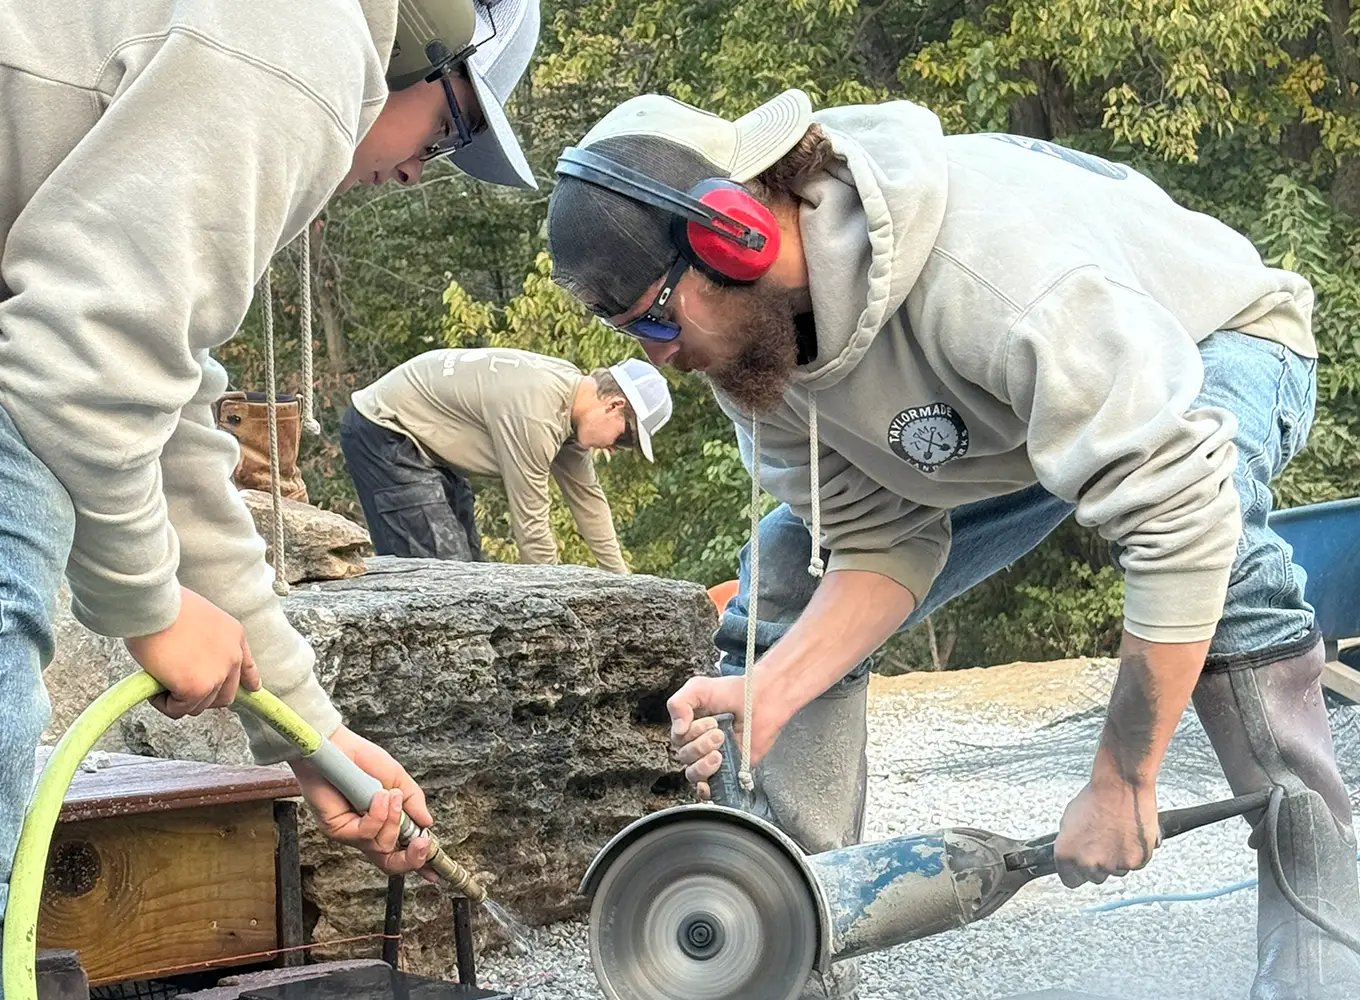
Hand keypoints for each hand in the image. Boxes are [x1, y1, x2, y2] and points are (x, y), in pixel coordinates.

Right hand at [125, 586, 260, 718]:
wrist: (154, 606)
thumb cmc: (166, 607)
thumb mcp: (201, 618)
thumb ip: (207, 641)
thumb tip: (192, 663)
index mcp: (234, 635)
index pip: (247, 667)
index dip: (248, 681)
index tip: (252, 688)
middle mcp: (232, 657)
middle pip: (225, 695)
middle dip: (202, 697)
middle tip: (177, 687)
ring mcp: (217, 675)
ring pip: (200, 705)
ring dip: (179, 699)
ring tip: (160, 679)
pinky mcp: (196, 688)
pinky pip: (179, 709)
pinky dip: (164, 704)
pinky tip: (154, 687)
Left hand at [290, 726, 437, 880]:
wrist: (336, 746)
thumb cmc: (361, 759)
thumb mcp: (397, 778)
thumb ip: (412, 802)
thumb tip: (427, 823)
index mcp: (382, 822)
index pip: (400, 851)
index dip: (418, 863)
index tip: (435, 873)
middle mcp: (366, 831)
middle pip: (389, 863)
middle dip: (410, 858)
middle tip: (421, 843)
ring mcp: (351, 832)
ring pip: (381, 846)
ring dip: (392, 820)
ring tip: (390, 794)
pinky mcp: (336, 829)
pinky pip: (364, 834)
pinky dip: (377, 815)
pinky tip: (378, 796)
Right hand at [667, 674, 782, 799]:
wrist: (762, 699)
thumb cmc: (733, 692)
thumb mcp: (699, 688)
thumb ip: (679, 703)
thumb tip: (677, 730)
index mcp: (689, 727)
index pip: (678, 740)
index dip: (691, 733)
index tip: (712, 721)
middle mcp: (698, 744)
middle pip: (684, 757)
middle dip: (701, 745)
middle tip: (720, 732)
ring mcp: (713, 759)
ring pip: (693, 774)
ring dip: (703, 764)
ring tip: (720, 752)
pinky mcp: (729, 771)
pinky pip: (709, 790)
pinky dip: (705, 790)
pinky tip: (708, 784)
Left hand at [1054, 775, 1160, 887]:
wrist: (1121, 785)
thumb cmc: (1095, 798)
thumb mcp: (1069, 822)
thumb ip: (1071, 845)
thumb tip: (1074, 855)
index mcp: (1066, 855)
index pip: (1070, 881)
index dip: (1077, 872)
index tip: (1083, 865)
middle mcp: (1088, 864)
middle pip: (1095, 877)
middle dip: (1099, 864)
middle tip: (1103, 842)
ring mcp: (1113, 865)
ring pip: (1116, 871)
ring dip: (1117, 858)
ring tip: (1117, 833)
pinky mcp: (1136, 861)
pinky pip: (1135, 864)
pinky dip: (1135, 853)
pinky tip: (1130, 834)